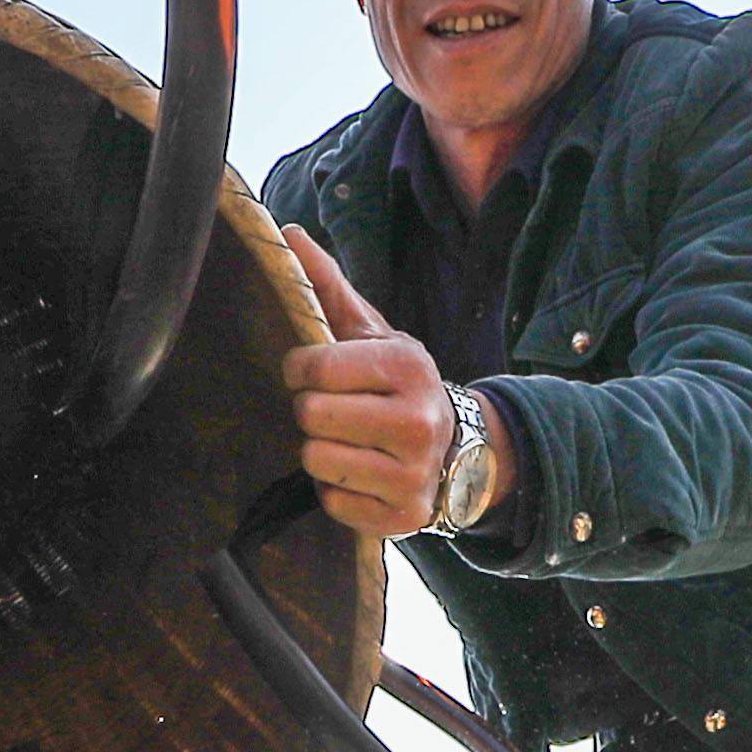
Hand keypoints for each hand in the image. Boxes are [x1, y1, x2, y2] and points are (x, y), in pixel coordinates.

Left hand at [282, 227, 497, 538]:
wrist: (464, 451)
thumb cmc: (400, 384)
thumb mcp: (374, 333)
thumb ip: (329, 286)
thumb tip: (287, 233)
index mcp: (408, 366)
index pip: (315, 367)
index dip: (299, 369)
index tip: (311, 371)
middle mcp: (417, 421)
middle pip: (310, 416)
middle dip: (311, 411)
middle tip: (333, 409)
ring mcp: (413, 474)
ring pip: (316, 460)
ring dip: (320, 451)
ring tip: (347, 440)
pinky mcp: (402, 517)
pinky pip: (332, 501)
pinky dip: (336, 489)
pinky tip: (360, 473)